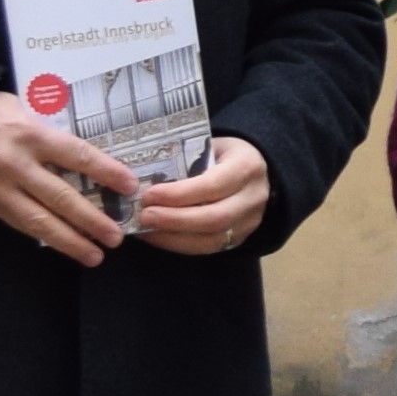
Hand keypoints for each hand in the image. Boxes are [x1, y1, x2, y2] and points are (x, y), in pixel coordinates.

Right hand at [0, 88, 134, 267]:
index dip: (106, 172)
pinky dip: (44, 237)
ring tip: (95, 255)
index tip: (130, 186)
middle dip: (91, 219)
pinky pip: (20, 224)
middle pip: (61, 197)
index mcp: (29, 134)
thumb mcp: (20, 107)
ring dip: (70, 241)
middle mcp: (16, 163)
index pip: (76, 155)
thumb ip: (50, 127)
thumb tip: (86, 147)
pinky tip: (64, 246)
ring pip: (39, 220)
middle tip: (116, 236)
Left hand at [129, 133, 272, 257]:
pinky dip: (178, 244)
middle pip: (214, 218)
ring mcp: (249, 222)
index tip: (149, 195)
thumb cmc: (222, 155)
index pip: (213, 185)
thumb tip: (143, 176)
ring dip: (173, 237)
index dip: (179, 194)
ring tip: (145, 228)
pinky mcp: (239, 239)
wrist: (254, 172)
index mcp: (247, 167)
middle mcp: (253, 198)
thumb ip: (184, 160)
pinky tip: (157, 235)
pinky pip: (208, 249)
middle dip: (174, 220)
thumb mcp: (209, 146)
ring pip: (211, 240)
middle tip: (143, 216)